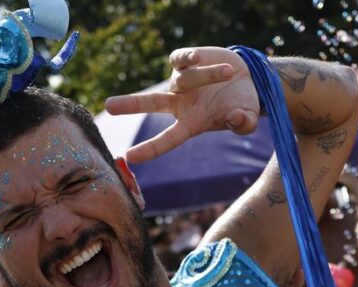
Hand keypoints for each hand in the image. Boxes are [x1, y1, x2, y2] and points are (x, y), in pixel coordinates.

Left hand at [104, 47, 257, 163]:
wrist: (247, 78)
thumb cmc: (243, 105)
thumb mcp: (248, 117)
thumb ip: (244, 123)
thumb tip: (237, 119)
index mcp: (191, 123)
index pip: (168, 139)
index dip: (150, 148)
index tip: (130, 156)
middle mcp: (180, 103)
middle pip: (151, 104)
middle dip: (131, 104)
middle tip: (108, 106)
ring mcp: (180, 81)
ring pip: (186, 79)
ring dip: (209, 75)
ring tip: (229, 74)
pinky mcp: (185, 61)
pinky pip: (179, 59)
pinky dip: (187, 58)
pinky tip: (197, 59)